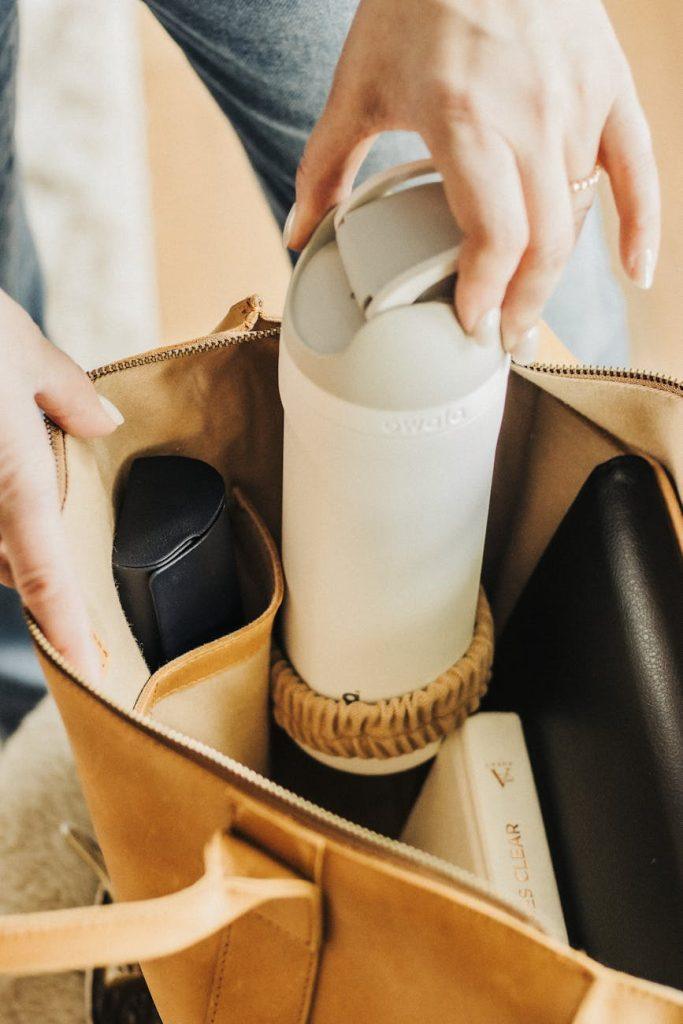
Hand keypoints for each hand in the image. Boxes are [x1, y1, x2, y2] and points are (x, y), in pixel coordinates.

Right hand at [0, 291, 122, 678]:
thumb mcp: (24, 350)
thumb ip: (68, 396)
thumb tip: (105, 421)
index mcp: (13, 479)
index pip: (46, 573)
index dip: (67, 628)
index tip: (89, 669)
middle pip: (6, 561)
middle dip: (34, 567)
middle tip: (73, 570)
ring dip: (7, 536)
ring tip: (21, 483)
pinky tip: (1, 456)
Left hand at [285, 0, 658, 355]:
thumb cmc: (414, 1)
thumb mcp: (357, 86)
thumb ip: (325, 167)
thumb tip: (298, 233)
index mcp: (467, 122)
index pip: (495, 235)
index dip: (487, 293)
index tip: (471, 326)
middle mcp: (531, 117)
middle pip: (545, 242)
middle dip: (524, 304)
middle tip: (504, 342)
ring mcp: (576, 102)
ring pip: (580, 214)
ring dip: (557, 271)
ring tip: (532, 309)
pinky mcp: (608, 85)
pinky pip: (637, 167)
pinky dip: (641, 223)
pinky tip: (637, 271)